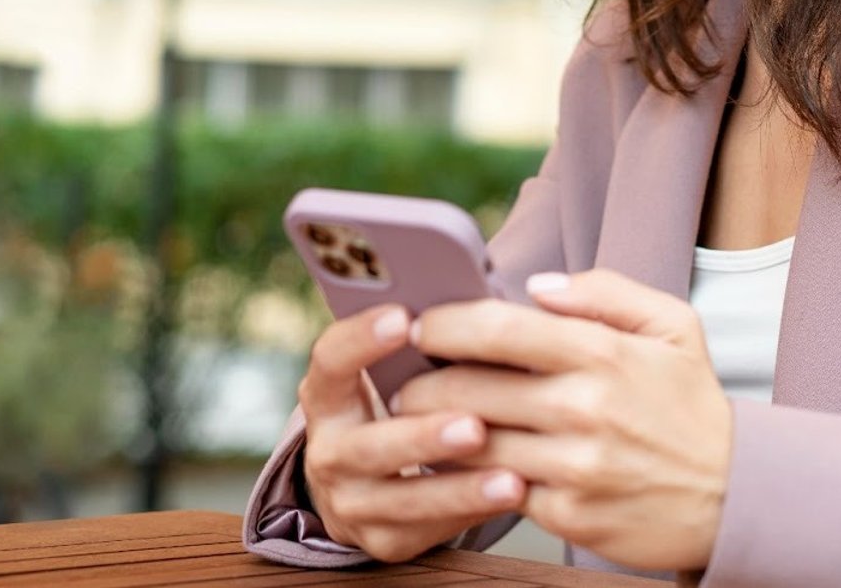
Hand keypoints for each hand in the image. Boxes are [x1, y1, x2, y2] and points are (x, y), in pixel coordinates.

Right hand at [296, 303, 527, 561]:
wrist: (373, 482)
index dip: (361, 339)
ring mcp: (351, 501)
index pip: (330, 361)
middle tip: (472, 422)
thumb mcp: (399, 371)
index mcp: (328, 395)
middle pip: (368, 445)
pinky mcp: (383, 541)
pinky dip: (472, 512)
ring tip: (510, 475)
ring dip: (459, 486)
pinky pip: (428, 530)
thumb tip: (478, 299)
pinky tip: (513, 494)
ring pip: (403, 499)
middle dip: (422, 435)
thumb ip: (425, 340)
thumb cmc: (407, 400)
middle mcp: (329, 450)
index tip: (402, 315)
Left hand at [395, 269, 732, 571]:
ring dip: (433, 434)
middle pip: (469, 388)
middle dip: (422, 383)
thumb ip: (606, 292)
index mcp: (603, 353)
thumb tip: (538, 288)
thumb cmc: (692, 405)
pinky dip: (469, 477)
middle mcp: (585, 409)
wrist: (736, 495)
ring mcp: (576, 466)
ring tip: (419, 423)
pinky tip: (458, 465)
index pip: (498, 327)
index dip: (444, 323)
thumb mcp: (673, 327)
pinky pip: (498, 491)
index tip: (420, 323)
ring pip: (472, 444)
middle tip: (405, 381)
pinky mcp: (570, 516)